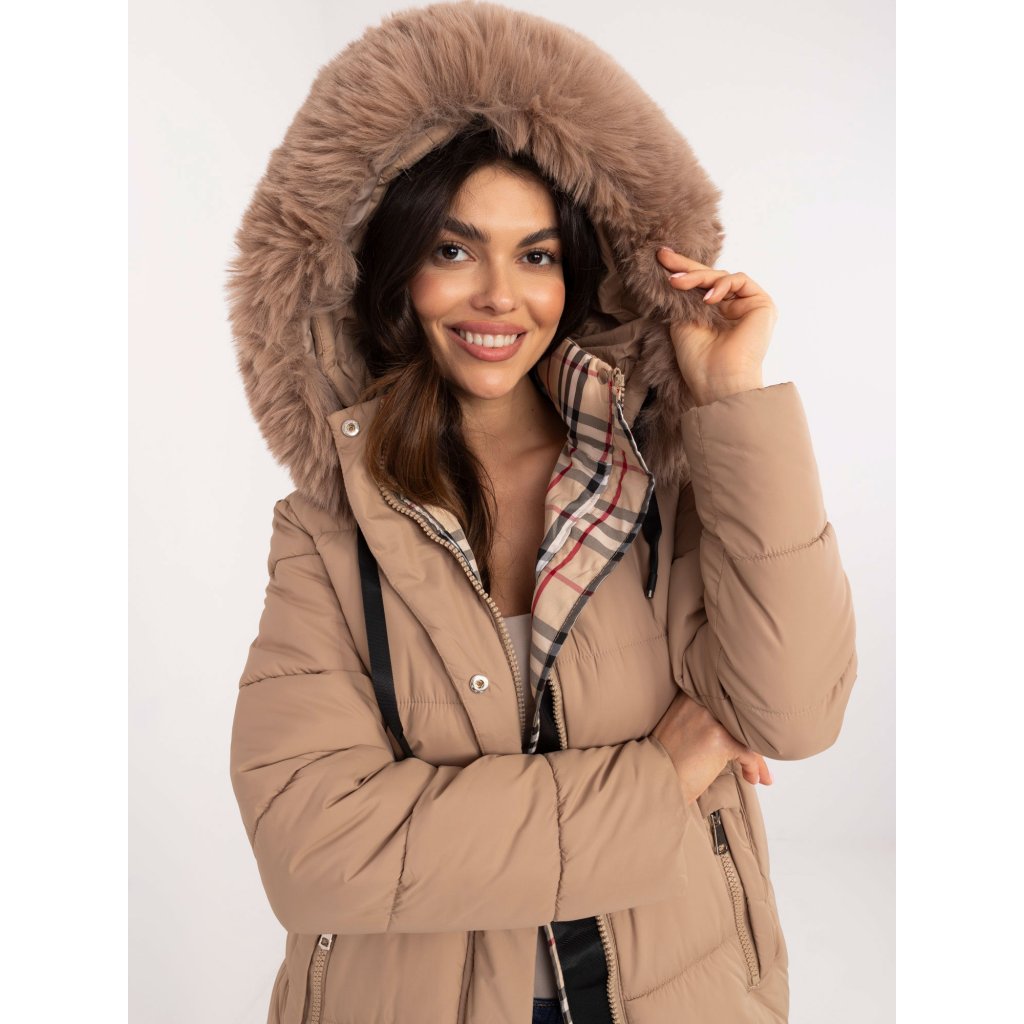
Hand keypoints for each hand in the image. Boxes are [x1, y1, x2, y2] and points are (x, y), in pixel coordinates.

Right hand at [651, 690, 772, 804]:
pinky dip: (754, 768)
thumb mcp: (679, 726)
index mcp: (689, 695)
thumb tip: (733, 725)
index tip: (748, 735)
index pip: (725, 703)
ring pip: (747, 734)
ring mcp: (711, 720)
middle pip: (739, 717)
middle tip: (757, 757)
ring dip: (757, 757)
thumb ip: (702, 717)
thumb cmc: (666, 759)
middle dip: (753, 738)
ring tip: (758, 773)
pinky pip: (749, 753)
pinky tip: (750, 778)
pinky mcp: (720, 740)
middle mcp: (700, 702)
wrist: (656, 781)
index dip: (739, 721)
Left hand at [656, 246, 777, 404]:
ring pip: (722, 277)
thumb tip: (674, 274)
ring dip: (697, 277)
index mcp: (717, 315)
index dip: (682, 272)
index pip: (700, 287)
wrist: (717, 380)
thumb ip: (683, 299)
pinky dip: (721, 285)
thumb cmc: (698, 360)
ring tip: (676, 283)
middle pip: (711, 278)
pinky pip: (740, 280)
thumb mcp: (682, 322)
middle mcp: (735, 308)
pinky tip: (707, 299)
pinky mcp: (763, 304)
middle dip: (686, 266)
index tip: (662, 259)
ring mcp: (749, 305)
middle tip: (664, 256)